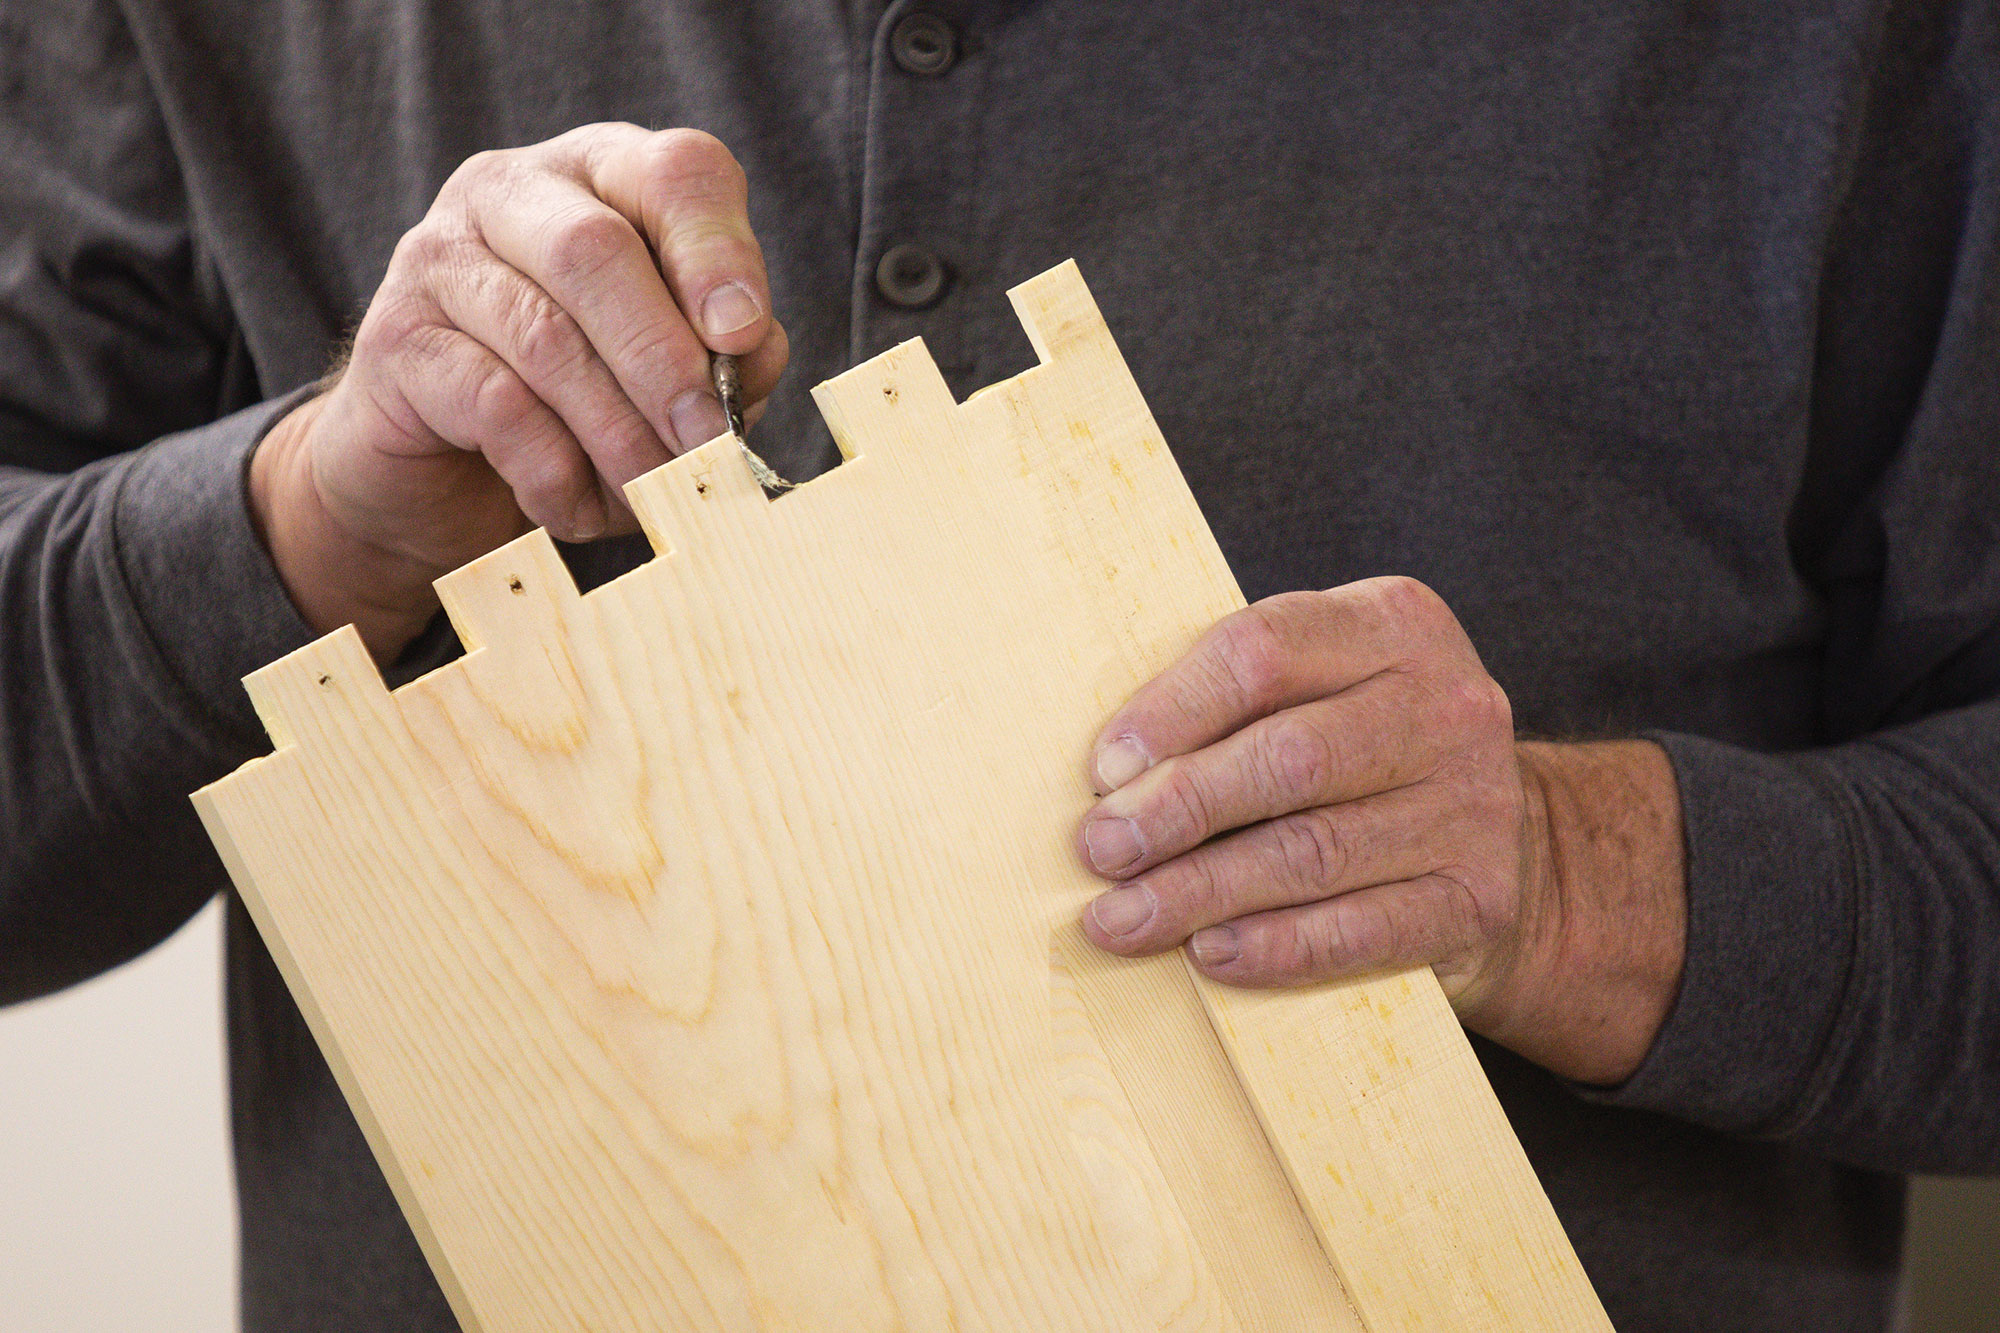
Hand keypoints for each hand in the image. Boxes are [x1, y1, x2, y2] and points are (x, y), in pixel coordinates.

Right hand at [249, 124, 787, 659]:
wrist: (439, 473)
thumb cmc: (579, 406)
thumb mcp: (670, 372)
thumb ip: (722, 356)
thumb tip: (754, 357)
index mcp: (605, 176)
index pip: (675, 174)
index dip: (718, 253)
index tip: (744, 335)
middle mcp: (513, 192)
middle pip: (596, 251)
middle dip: (663, 359)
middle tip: (706, 439)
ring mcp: (440, 259)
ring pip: (545, 338)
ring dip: (617, 432)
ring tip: (656, 490)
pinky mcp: (395, 343)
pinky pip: (493, 406)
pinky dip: (554, 470)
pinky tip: (577, 507)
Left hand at [1075, 577, 1685, 1084]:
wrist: (1513, 842)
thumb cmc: (1362, 753)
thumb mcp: (1320, 687)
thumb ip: (1235, 703)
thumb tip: (1110, 776)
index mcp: (1394, 624)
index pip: (1263, 650)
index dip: (1172, 711)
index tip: (1103, 770)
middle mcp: (1447, 705)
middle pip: (1288, 757)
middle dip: (1179, 808)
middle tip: (1100, 850)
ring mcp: (1473, 804)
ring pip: (1313, 851)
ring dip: (1202, 891)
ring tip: (1122, 918)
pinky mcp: (1480, 898)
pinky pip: (1361, 929)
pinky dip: (1277, 945)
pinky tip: (1210, 953)